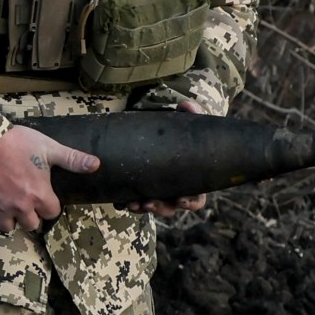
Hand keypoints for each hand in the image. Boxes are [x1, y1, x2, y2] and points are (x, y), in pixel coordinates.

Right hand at [0, 125, 101, 233]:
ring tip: (13, 207)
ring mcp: (2, 208)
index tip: (46, 197)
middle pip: (32, 225)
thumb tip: (96, 165)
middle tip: (30, 203)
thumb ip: (72, 159)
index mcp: (40, 195)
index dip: (50, 205)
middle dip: (33, 216)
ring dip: (14, 219)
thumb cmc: (17, 144)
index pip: (52, 213)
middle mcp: (22, 207)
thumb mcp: (48, 148)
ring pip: (10, 226)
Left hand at [128, 100, 208, 216]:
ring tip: (131, 203)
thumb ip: (190, 112)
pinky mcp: (138, 188)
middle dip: (159, 208)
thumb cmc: (177, 130)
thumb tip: (189, 107)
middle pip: (170, 208)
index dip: (190, 202)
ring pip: (150, 207)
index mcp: (190, 180)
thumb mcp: (185, 121)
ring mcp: (155, 191)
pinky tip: (119, 200)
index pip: (196, 199)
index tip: (180, 199)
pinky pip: (132, 202)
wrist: (157, 130)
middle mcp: (173, 190)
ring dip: (141, 207)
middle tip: (148, 203)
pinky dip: (126, 202)